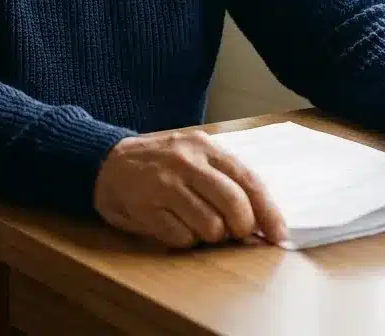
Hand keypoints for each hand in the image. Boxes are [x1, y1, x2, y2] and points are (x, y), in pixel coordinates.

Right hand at [94, 130, 287, 248]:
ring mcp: (163, 183)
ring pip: (211, 227)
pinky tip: (171, 223)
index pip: (248, 180)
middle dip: (240, 229)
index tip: (279, 235)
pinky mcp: (145, 205)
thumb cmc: (159, 164)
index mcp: (202, 146)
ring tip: (194, 222)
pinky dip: (183, 238)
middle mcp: (185, 161)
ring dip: (209, 236)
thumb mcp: (192, 155)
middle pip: (235, 206)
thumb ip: (224, 179)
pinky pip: (182, 237)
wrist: (105, 161)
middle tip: (231, 233)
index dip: (269, 212)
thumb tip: (262, 222)